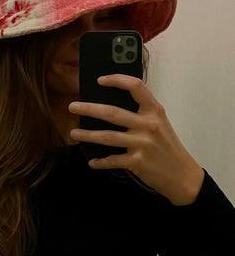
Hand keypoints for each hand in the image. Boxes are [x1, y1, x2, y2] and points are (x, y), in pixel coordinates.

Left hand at [68, 74, 204, 205]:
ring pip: (107, 137)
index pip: (136, 87)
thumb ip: (142, 114)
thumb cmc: (168, 147)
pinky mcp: (137, 162)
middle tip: (72, 106)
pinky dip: (100, 161)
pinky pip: (112, 160)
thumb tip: (109, 109)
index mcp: (154, 111)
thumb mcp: (160, 124)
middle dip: (88, 109)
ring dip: (87, 135)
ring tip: (74, 133)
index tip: (100, 80)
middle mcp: (148, 125)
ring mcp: (142, 144)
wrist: (183, 175)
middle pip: (112, 113)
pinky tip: (92, 161)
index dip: (117, 80)